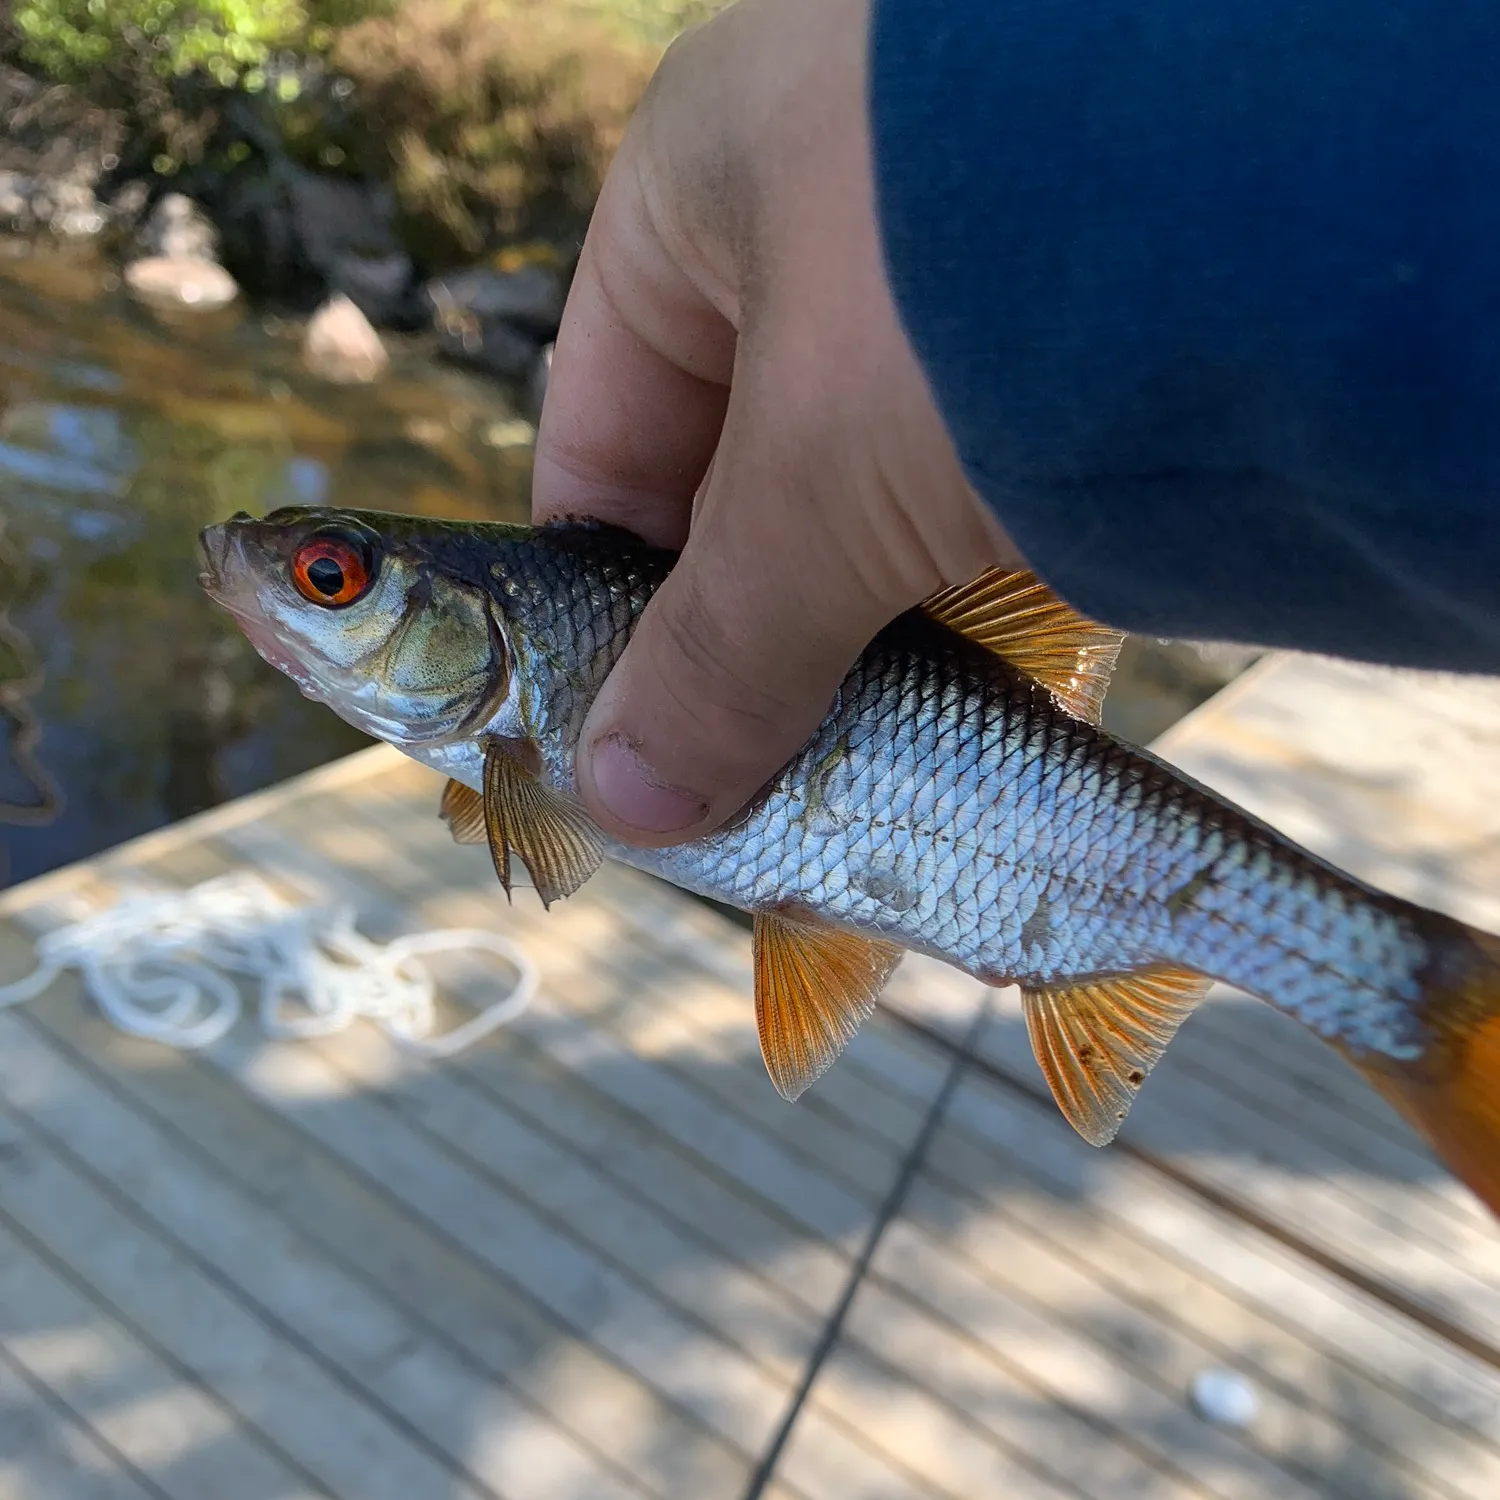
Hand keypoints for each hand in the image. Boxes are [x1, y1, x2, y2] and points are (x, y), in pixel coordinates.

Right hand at [532, 0, 1016, 847]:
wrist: (1316, 186)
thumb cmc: (972, 288)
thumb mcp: (817, 483)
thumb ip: (717, 649)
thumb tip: (624, 800)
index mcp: (711, 188)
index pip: (601, 431)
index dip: (601, 597)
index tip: (620, 725)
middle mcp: (832, 219)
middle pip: (741, 487)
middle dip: (750, 638)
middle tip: (749, 774)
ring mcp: (964, 281)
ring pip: (871, 506)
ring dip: (869, 638)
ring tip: (866, 760)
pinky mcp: (1084, 350)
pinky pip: (989, 503)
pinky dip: (982, 605)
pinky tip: (983, 703)